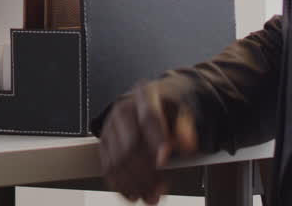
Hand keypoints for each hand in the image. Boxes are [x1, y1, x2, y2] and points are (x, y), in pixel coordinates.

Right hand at [98, 80, 198, 203]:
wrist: (146, 104)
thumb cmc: (164, 111)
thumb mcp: (180, 113)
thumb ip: (185, 129)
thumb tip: (187, 144)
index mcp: (144, 96)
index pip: (149, 118)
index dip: (156, 140)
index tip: (164, 161)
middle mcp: (123, 110)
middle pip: (131, 143)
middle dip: (146, 172)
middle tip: (160, 190)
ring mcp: (110, 126)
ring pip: (117, 159)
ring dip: (133, 183)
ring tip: (149, 197)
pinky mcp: (103, 142)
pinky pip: (107, 166)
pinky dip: (119, 184)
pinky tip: (131, 194)